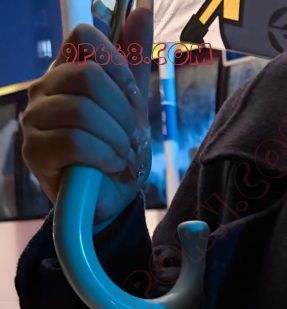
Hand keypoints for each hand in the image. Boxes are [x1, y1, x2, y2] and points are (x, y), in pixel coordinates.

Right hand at [20, 0, 153, 226]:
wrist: (109, 201)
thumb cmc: (117, 151)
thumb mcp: (132, 103)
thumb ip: (133, 57)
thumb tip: (142, 7)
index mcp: (65, 70)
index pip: (85, 38)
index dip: (118, 68)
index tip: (133, 102)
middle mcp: (43, 89)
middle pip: (89, 76)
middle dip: (124, 112)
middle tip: (132, 138)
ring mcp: (34, 120)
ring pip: (84, 111)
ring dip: (117, 140)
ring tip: (123, 157)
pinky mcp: (35, 152)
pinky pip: (77, 142)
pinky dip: (105, 156)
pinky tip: (112, 167)